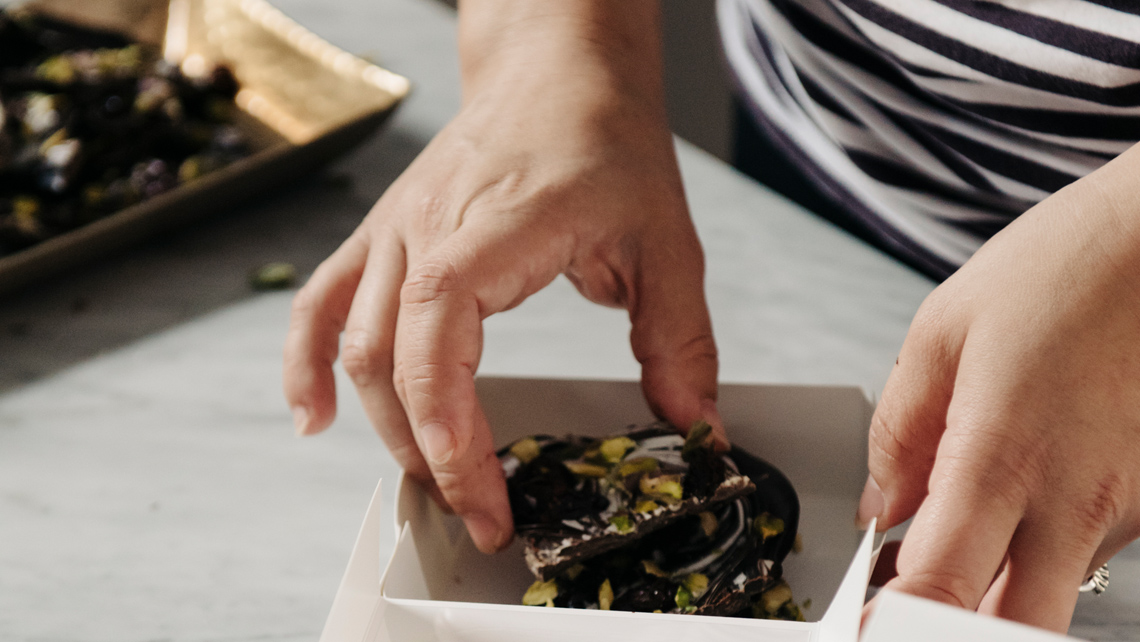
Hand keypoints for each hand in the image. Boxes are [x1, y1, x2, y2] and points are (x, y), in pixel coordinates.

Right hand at [283, 1, 722, 553]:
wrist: (558, 70)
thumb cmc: (603, 137)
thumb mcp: (665, 241)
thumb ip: (679, 339)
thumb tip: (695, 426)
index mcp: (488, 234)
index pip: (437, 346)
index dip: (451, 436)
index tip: (488, 502)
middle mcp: (423, 231)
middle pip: (386, 362)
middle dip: (427, 454)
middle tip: (477, 513)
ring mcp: (393, 231)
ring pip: (350, 343)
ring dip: (383, 425)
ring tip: (427, 482)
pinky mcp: (385, 234)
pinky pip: (320, 302)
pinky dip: (306, 364)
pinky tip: (314, 416)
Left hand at [860, 145, 1139, 630]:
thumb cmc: (1069, 268)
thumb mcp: (944, 332)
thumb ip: (900, 432)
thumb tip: (881, 508)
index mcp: (1004, 457)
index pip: (940, 588)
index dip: (893, 625)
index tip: (864, 626)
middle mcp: (1078, 501)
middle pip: (1011, 628)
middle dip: (951, 629)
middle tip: (908, 603)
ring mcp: (1129, 509)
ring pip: (1048, 592)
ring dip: (992, 586)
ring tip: (952, 533)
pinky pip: (1085, 548)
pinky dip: (1039, 542)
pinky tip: (1015, 497)